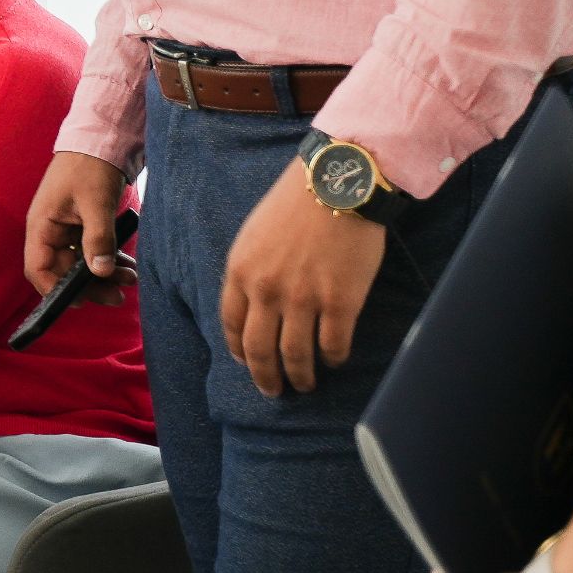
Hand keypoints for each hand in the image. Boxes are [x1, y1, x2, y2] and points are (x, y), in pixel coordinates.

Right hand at [23, 150, 129, 295]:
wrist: (101, 138)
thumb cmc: (90, 165)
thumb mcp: (96, 202)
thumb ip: (98, 238)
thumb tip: (101, 272)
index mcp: (42, 225)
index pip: (38, 269)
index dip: (54, 290)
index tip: (80, 301)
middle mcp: (50, 231)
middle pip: (63, 271)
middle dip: (90, 286)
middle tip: (118, 297)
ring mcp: (66, 229)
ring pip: (81, 263)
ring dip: (103, 275)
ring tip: (129, 281)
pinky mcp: (82, 225)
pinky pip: (92, 251)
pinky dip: (108, 259)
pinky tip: (127, 266)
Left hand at [220, 150, 385, 394]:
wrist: (339, 181)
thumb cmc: (296, 201)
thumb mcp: (254, 233)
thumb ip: (250, 269)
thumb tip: (252, 303)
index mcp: (241, 272)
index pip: (232, 325)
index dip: (239, 351)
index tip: (246, 362)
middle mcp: (267, 291)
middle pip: (259, 351)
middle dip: (266, 378)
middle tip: (274, 391)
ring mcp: (303, 299)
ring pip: (296, 357)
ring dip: (301, 377)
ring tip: (307, 384)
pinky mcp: (340, 302)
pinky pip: (333, 346)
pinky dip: (334, 359)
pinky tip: (336, 360)